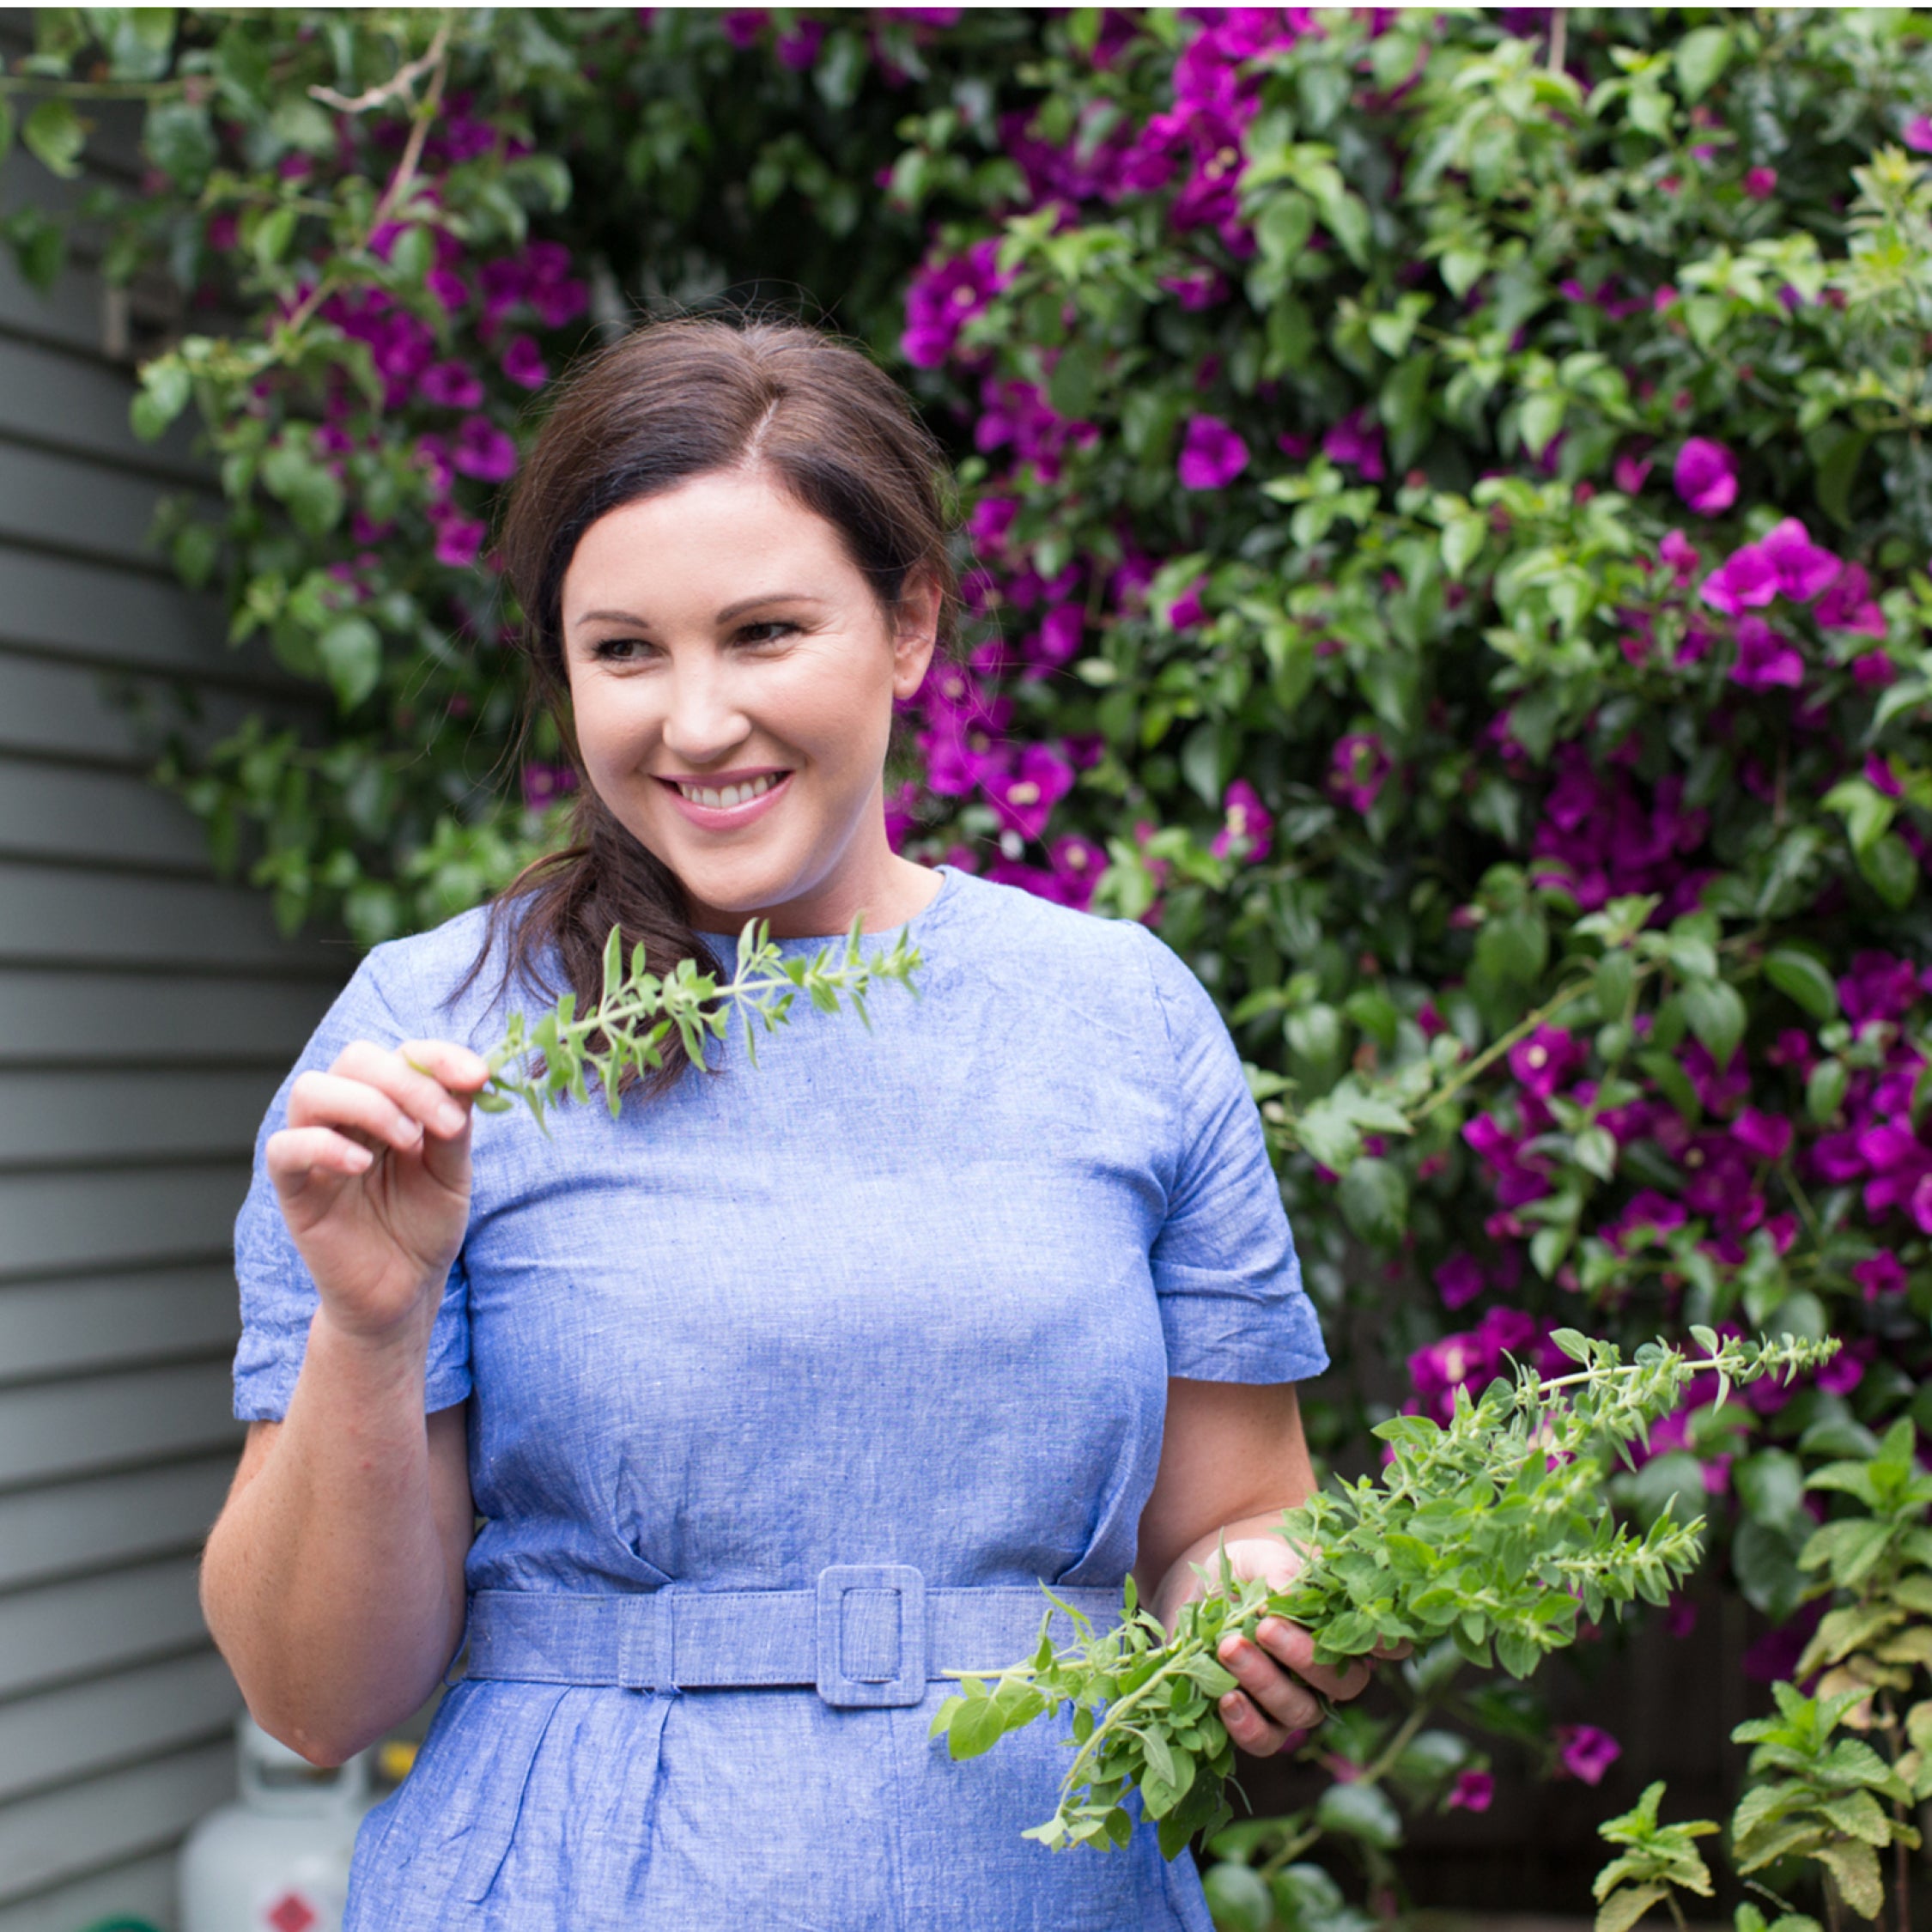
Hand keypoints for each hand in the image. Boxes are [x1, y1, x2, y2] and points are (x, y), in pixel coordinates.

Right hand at [265, 1038, 491, 1344]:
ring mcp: (315, 1150)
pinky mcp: (294, 1189)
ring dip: (369, 1105)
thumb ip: (454, 1126)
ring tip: (408, 1142)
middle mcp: (347, 1118)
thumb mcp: (452, 1173)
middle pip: (355, 1059)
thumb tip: (470, 1078)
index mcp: (389, 1105)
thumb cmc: (424, 1227)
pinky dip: (322, 1145)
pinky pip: (285, 1148)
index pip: (403, 1055)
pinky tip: (362, 1165)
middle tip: (446, 1123)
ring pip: (312, 1090)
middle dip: (407, 1081)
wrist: (403, 1292)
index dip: (439, 1056)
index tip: (478, 1076)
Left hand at [1168, 1535, 1388, 1759]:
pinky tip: (1227, 1699)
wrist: (1208, 1589)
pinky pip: (1264, 1740)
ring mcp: (1299, 1701)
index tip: (1372, 1632)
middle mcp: (1331, 1671)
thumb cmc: (1251, 1570)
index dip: (1385, 1641)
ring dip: (1265, 1682)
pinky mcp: (1261, 1721)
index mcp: (1344, 1627)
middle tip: (1266, 1628)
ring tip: (1230, 1648)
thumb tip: (1286, 1600)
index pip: (1384, 1642)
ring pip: (1301, 1711)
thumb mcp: (1265, 1558)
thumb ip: (1284, 1575)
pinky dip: (1247, 1724)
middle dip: (1303, 1657)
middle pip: (1341, 1684)